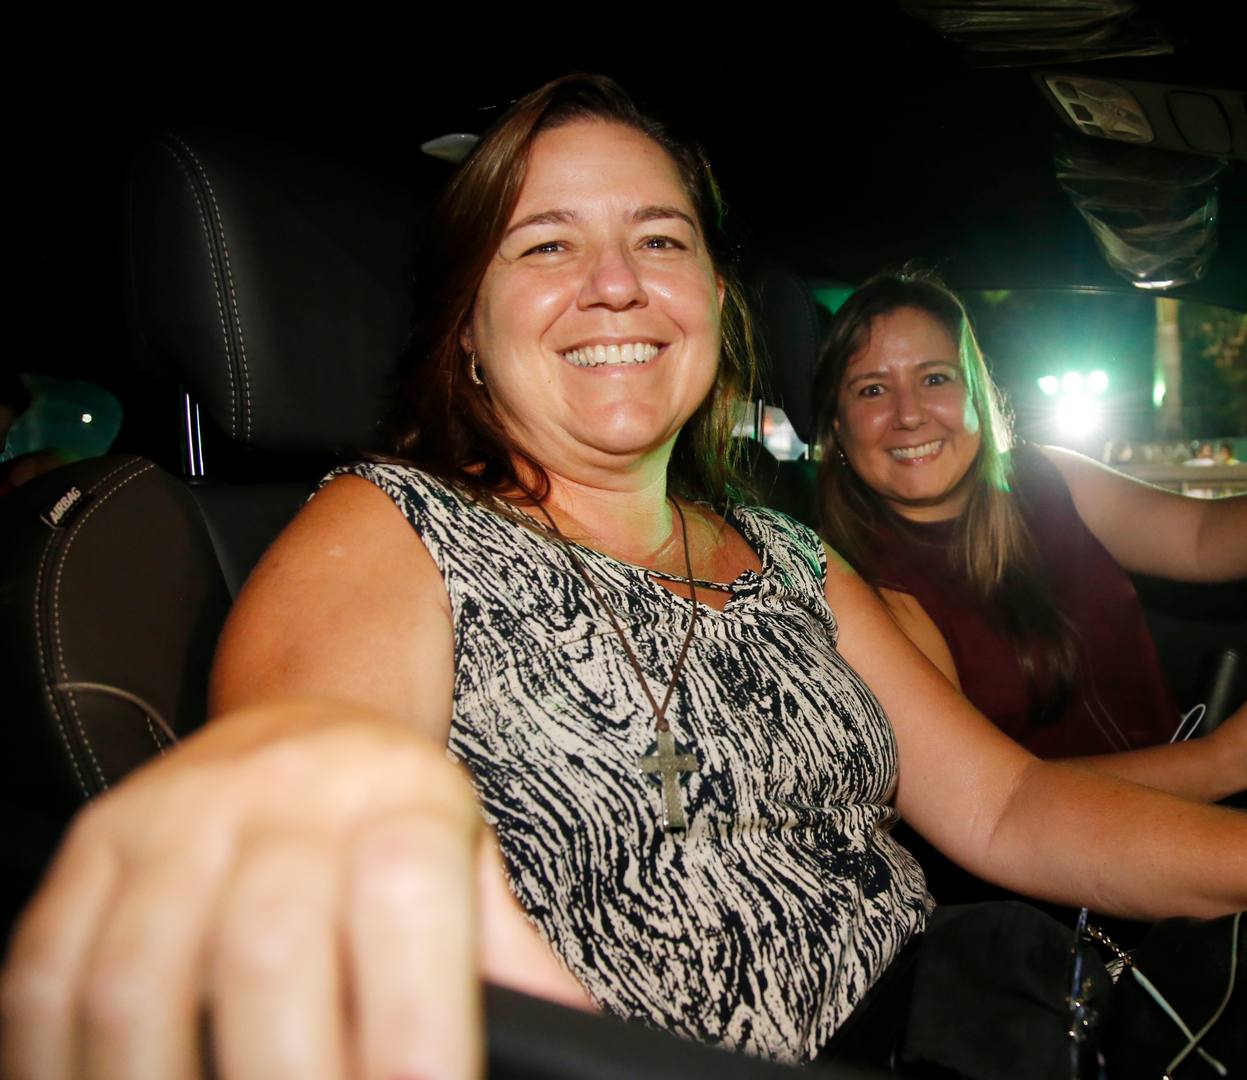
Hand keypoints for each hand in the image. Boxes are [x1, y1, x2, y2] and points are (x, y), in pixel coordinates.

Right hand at [1, 700, 591, 1079]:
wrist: (306, 716)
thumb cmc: (396, 819)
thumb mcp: (471, 868)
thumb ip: (509, 959)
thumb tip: (572, 1035)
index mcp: (400, 802)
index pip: (404, 902)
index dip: (408, 1025)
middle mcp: (287, 798)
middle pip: (268, 948)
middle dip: (289, 1078)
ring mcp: (177, 818)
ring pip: (141, 972)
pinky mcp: (97, 848)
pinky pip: (51, 965)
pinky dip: (57, 1058)